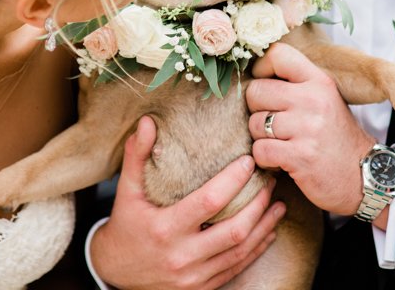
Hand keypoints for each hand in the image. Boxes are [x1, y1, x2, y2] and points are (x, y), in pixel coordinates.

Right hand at [90, 116, 285, 289]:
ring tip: (278, 203)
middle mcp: (182, 256)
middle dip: (258, 203)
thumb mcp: (127, 190)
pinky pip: (237, 268)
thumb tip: (148, 121)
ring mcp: (194, 277)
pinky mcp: (202, 288)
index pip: (209, 202)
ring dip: (264, 226)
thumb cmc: (126, 224)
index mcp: (165, 229)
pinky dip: (256, 248)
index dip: (233, 180)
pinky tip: (268, 231)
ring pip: (240, 251)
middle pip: (234, 230)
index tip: (249, 161)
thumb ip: (137, 155)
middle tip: (270, 180)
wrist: (116, 272)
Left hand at [247, 42, 373, 216]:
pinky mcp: (300, 156)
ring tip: (282, 143)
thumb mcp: (325, 99)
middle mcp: (314, 100)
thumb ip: (297, 84)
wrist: (363, 176)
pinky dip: (265, 159)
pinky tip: (281, 160)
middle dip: (258, 110)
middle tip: (274, 123)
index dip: (261, 69)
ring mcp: (307, 128)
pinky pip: (260, 150)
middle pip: (256, 91)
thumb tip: (256, 73)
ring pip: (255, 124)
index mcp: (319, 82)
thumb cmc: (336, 137)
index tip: (264, 85)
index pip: (277, 55)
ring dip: (261, 138)